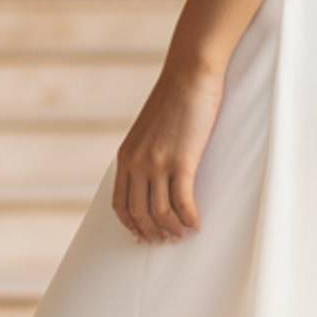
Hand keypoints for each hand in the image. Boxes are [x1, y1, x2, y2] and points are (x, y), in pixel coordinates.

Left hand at [111, 54, 224, 241]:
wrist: (189, 75)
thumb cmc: (174, 98)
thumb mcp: (148, 129)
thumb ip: (145, 152)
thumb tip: (153, 174)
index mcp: (126, 156)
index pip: (120, 204)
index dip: (131, 225)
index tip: (143, 235)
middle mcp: (137, 163)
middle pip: (139, 214)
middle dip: (152, 233)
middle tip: (167, 241)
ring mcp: (157, 164)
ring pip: (160, 214)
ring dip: (172, 230)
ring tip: (184, 233)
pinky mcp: (182, 162)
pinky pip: (182, 204)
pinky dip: (189, 219)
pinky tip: (196, 223)